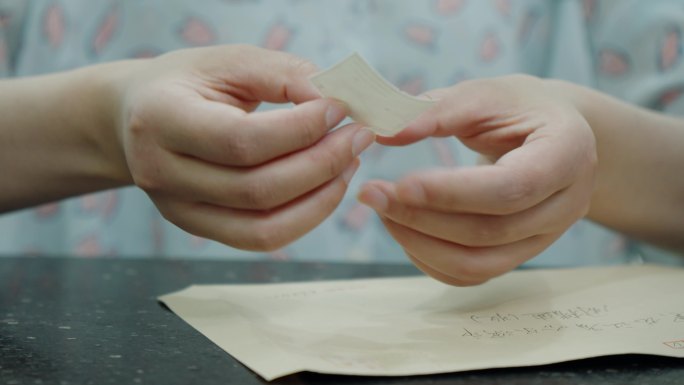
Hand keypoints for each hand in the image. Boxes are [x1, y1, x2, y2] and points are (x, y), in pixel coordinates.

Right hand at [109, 45, 373, 249]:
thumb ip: (284, 75)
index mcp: (161, 119)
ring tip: (349, 162)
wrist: (138, 115)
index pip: (240, 141)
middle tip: (360, 136)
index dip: (300, 130)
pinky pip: (261, 238)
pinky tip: (327, 186)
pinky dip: (304, 217)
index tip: (340, 109)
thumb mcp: (230, 61)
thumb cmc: (190, 82)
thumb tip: (339, 101)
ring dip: (321, 197)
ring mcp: (178, 210)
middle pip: (257, 189)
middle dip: (322, 163)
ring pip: (264, 227)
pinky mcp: (198, 228)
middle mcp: (162, 173)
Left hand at [358, 75, 596, 285]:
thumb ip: (437, 111)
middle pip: (491, 231)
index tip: (400, 183)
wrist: (549, 131)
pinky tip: (404, 230)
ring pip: (480, 264)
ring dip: (421, 244)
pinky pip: (473, 274)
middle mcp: (567, 203)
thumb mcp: (484, 94)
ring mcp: (547, 237)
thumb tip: (385, 133)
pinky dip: (431, 260)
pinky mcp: (521, 254)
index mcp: (568, 153)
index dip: (452, 192)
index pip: (513, 187)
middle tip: (372, 194)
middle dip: (423, 218)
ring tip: (382, 211)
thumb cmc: (516, 107)